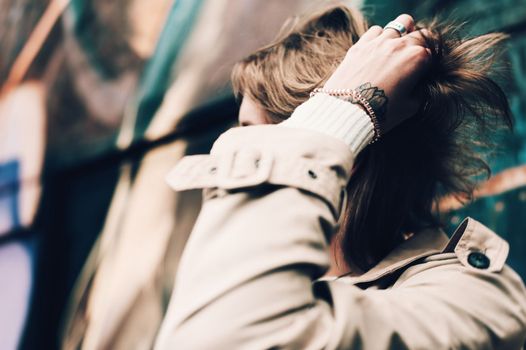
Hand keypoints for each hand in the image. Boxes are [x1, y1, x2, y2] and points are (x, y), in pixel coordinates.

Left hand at [323, 14, 430, 133]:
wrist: (348, 112)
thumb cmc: (381, 113)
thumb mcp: (410, 107)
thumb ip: (421, 91)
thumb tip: (420, 85)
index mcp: (417, 58)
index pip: (433, 50)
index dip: (430, 61)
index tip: (425, 69)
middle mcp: (400, 45)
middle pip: (420, 34)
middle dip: (420, 45)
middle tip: (413, 60)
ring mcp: (378, 42)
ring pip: (398, 25)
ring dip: (401, 36)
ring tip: (395, 50)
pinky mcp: (360, 45)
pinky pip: (376, 30)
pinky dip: (380, 37)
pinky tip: (377, 50)